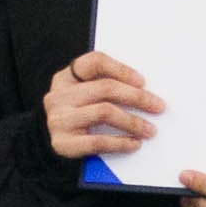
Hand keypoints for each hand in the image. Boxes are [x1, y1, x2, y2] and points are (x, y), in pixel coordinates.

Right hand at [41, 55, 162, 165]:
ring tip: (150, 129)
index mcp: (66, 77)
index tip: (143, 81)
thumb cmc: (76, 115)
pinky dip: (120, 142)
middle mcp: (59, 95)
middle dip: (137, 97)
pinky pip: (97, 141)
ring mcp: (59, 119)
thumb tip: (145, 91)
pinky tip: (134, 144)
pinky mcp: (62, 143)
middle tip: (158, 106)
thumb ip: (104, 88)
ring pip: (104, 112)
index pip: (95, 62)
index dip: (121, 69)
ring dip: (132, 122)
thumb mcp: (83, 95)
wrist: (47, 144)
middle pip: (105, 88)